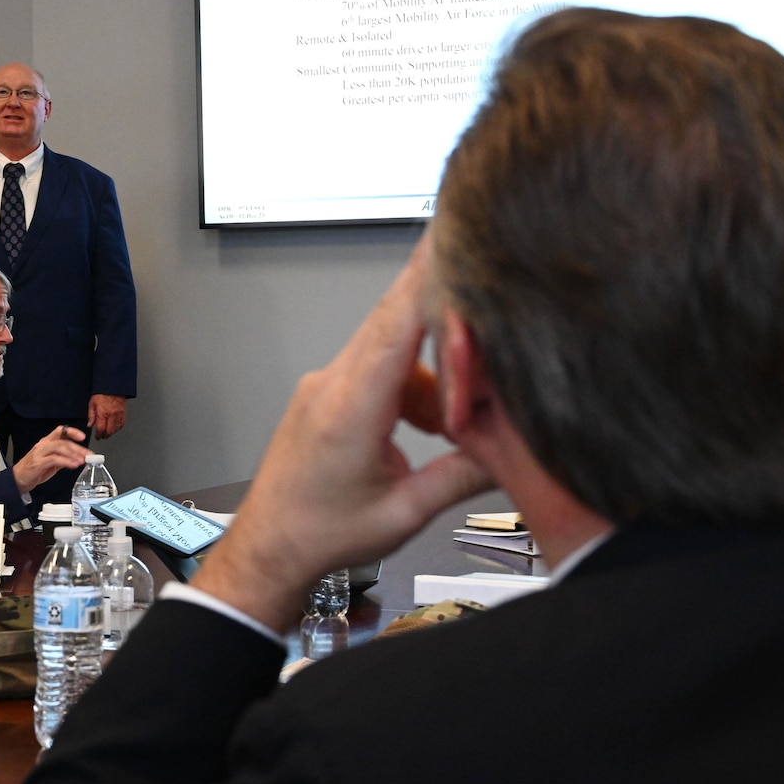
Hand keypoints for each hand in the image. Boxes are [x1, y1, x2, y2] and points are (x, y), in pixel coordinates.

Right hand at [13, 424, 88, 492]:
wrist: (18, 479)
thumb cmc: (34, 470)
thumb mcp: (51, 462)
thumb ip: (62, 458)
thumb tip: (77, 458)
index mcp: (46, 442)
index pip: (61, 431)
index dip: (72, 432)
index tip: (82, 437)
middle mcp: (43, 444)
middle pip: (63, 441)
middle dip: (78, 448)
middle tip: (88, 454)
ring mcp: (40, 452)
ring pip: (60, 447)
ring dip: (74, 454)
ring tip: (82, 460)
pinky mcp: (39, 462)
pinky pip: (55, 459)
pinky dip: (66, 462)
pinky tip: (73, 465)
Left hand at [87, 394, 127, 438]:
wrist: (113, 386)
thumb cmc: (102, 393)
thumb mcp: (92, 403)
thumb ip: (91, 415)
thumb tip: (89, 425)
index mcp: (102, 413)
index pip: (101, 429)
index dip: (99, 435)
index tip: (97, 437)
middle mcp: (111, 415)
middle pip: (109, 431)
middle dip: (105, 436)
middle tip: (102, 436)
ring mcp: (118, 414)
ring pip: (116, 429)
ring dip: (111, 432)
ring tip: (107, 432)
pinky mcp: (123, 413)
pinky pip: (122, 424)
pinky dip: (118, 428)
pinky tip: (114, 427)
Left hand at [192, 239, 492, 632]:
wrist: (268, 549)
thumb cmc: (317, 534)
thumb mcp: (404, 513)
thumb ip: (464, 477)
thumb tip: (515, 452)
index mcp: (351, 407)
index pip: (396, 322)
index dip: (428, 276)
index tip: (452, 235)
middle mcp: (333, 383)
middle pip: (395, 320)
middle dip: (443, 305)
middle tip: (481, 282)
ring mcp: (326, 385)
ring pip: (393, 347)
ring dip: (433, 372)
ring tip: (450, 423)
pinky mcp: (327, 394)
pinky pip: (379, 368)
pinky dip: (413, 386)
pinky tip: (427, 428)